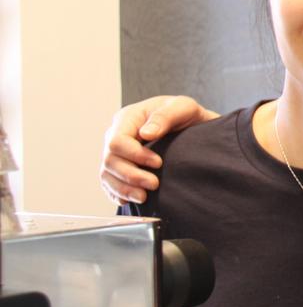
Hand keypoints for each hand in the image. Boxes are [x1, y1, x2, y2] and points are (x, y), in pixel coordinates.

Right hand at [100, 95, 219, 204]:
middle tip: (154, 184)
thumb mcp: (182, 107)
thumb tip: (146, 134)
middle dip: (131, 176)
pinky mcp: (120, 167)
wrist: (191, 125)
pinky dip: (118, 193)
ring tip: (143, 197)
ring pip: (107, 174)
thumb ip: (165, 117)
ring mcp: (117, 152)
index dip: (135, 155)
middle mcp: (117, 135)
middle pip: (110, 161)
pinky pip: (110, 183)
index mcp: (128, 118)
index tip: (158, 163)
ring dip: (124, 189)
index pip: (117, 141)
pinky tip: (130, 199)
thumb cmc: (184, 114)